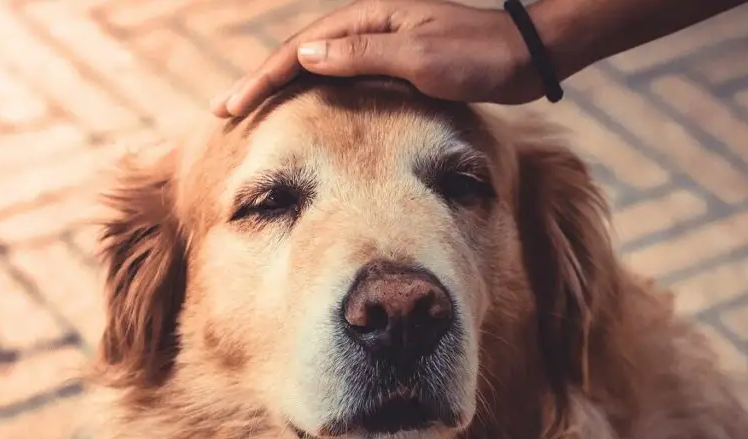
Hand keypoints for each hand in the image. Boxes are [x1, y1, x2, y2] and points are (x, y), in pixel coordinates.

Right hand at [212, 0, 544, 117]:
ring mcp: (380, 44)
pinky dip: (313, 92)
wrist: (523, 56)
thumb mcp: (419, 57)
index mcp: (367, 20)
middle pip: (299, 55)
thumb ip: (362, 55)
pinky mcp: (394, 62)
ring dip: (282, 87)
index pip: (299, 51)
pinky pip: (340, 77)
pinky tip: (304, 108)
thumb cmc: (477, 56)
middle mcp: (368, 27)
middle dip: (260, 82)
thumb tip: (304, 56)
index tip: (232, 106)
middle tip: (224, 110)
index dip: (262, 79)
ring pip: (316, 66)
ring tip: (251, 109)